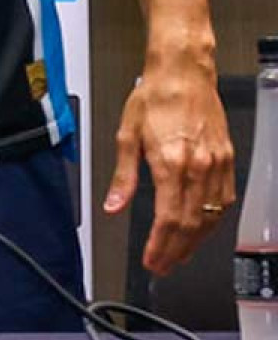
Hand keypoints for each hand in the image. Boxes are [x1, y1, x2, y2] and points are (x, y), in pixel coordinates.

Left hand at [103, 59, 234, 273]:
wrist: (183, 73)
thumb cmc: (154, 97)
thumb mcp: (126, 134)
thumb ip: (122, 175)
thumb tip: (113, 206)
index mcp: (171, 161)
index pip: (168, 218)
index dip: (160, 245)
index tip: (151, 260)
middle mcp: (198, 167)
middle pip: (191, 223)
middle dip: (176, 250)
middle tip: (163, 266)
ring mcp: (217, 165)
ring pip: (211, 216)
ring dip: (195, 241)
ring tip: (178, 255)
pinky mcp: (227, 160)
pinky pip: (224, 200)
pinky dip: (213, 221)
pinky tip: (201, 229)